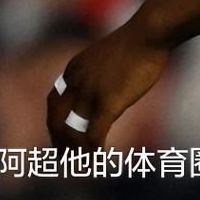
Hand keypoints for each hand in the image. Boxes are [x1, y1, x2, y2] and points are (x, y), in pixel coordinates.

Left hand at [45, 18, 170, 148]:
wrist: (146, 34)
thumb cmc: (132, 45)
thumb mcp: (104, 58)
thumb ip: (95, 74)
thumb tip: (101, 88)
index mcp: (73, 70)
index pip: (53, 101)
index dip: (54, 122)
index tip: (58, 137)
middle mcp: (75, 81)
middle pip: (56, 117)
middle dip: (57, 140)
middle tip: (63, 158)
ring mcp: (90, 92)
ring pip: (72, 129)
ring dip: (74, 150)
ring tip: (79, 165)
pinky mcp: (108, 102)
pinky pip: (94, 133)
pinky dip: (92, 150)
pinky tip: (98, 159)